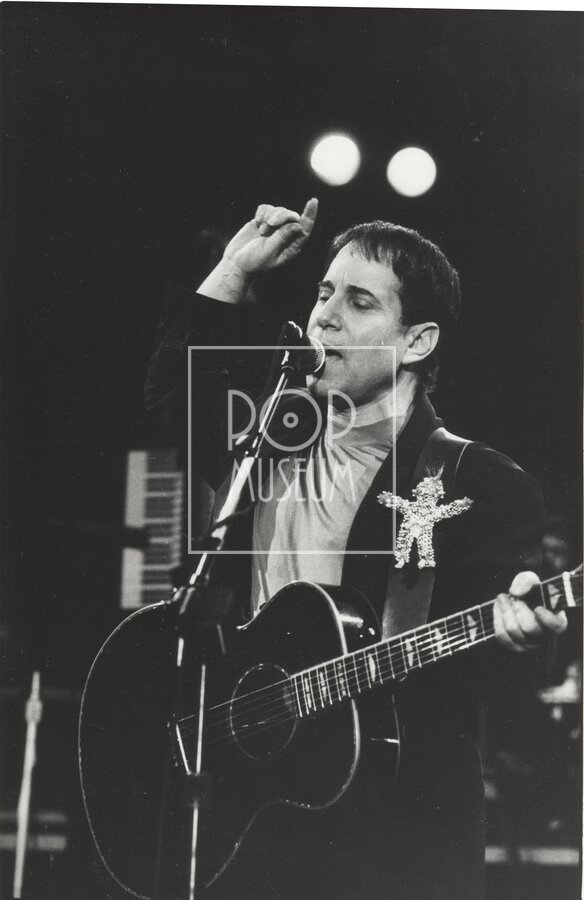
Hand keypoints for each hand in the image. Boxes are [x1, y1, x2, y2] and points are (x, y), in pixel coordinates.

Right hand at [198, 199, 317, 303]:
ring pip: (279, 210)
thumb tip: (298, 225)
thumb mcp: (268, 251)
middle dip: (280, 216)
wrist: (235, 262)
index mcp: (292, 247)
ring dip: (268, 217)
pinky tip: (256, 224)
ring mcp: (276, 228)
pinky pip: (267, 208)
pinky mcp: (264, 221)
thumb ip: (282, 237)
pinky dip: (261, 213)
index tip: (313, 201)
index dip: (310, 215)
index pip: (305, 229)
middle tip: (268, 225)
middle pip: (291, 215)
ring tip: (261, 231)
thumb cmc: (253, 262)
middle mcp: (286, 236)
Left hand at [494, 570, 567, 652]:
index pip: (556, 626)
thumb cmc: (530, 592)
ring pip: (513, 631)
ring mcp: (530, 644)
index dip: (547, 620)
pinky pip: (502, 636)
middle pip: (529, 628)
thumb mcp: (531, 580)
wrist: (520, 602)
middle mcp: (545, 636)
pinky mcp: (515, 647)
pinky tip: (498, 609)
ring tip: (502, 598)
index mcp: (556, 620)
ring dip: (505, 611)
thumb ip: (526, 581)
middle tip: (512, 597)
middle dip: (517, 608)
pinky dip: (497, 619)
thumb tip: (515, 593)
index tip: (538, 608)